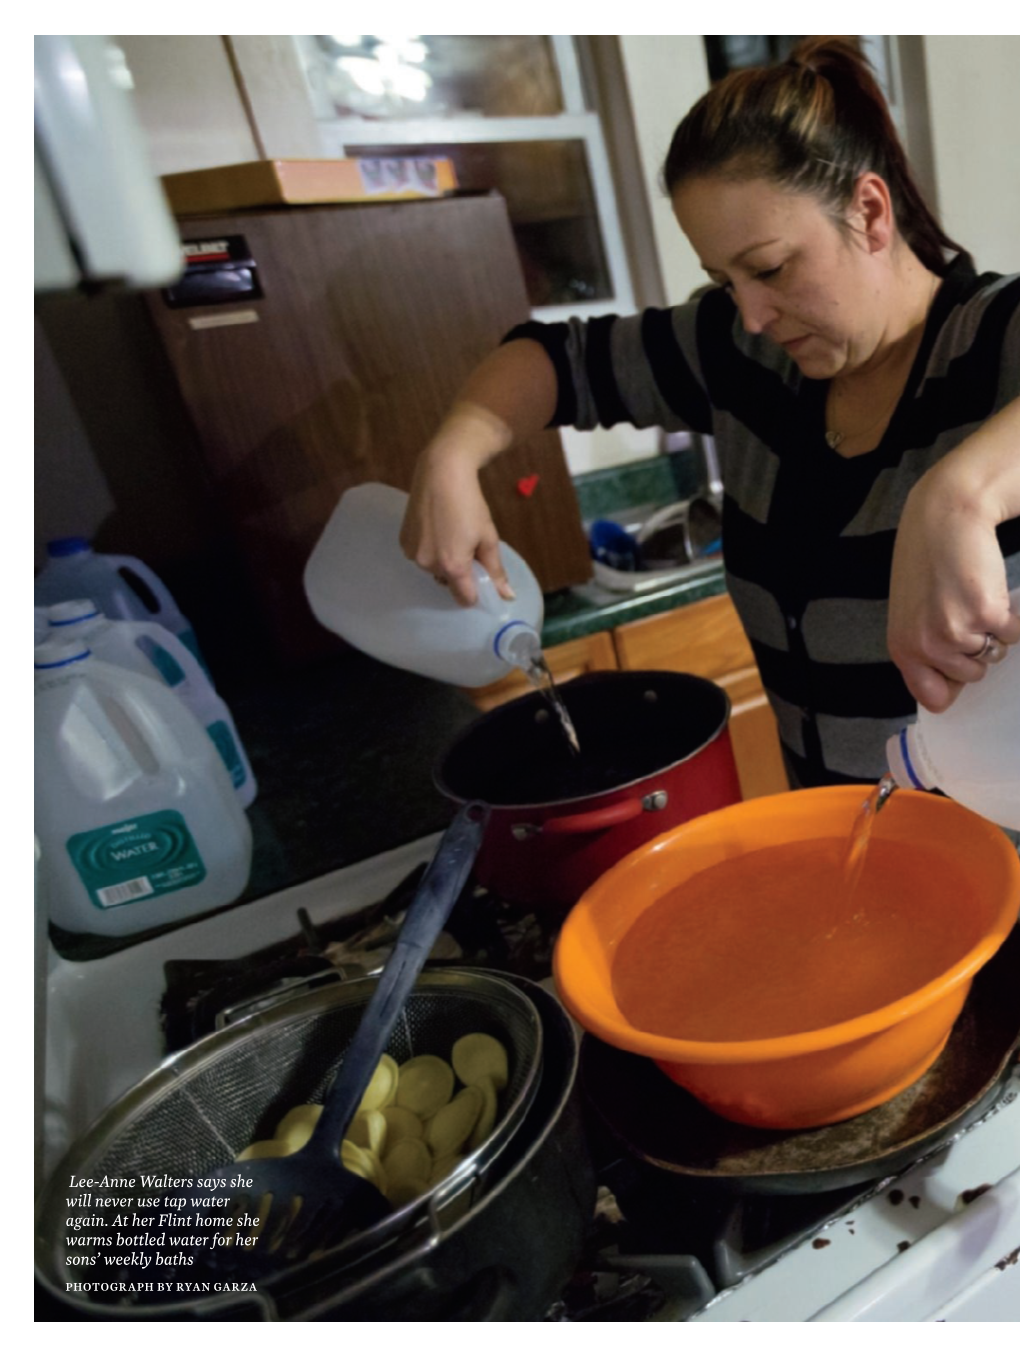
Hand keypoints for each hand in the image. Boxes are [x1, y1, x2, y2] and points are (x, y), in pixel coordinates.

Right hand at [399, 404, 515, 606]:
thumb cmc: (470, 503)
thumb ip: (495, 570)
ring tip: (450, 531)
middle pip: (449, 582)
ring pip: (434, 569)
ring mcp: (412, 554)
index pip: (465, 598)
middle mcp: (428, 565)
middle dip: (460, 570)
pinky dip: (430, 549)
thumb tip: (507, 596)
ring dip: (443, 559)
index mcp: (452, 566)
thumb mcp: (488, 537)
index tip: (481, 574)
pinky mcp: (403, 542)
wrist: (441, 472)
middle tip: (467, 543)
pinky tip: (435, 527)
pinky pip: (421, 556)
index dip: (476, 590)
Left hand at [888, 461, 1019, 711]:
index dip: (952, 685)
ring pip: (994, 654)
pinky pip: (1013, 632)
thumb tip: (945, 690)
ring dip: (993, 630)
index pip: (933, 698)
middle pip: (972, 675)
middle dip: (976, 649)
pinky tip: (988, 587)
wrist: (945, 515)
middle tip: (963, 610)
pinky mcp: (987, 614)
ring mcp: (957, 633)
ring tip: (973, 596)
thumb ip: (924, 647)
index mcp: (903, 648)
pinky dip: (1010, 614)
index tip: (958, 665)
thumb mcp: (910, 611)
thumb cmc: (928, 558)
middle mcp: (926, 646)